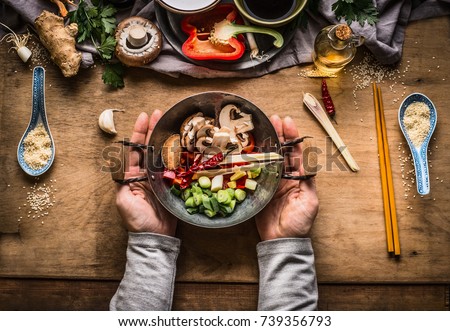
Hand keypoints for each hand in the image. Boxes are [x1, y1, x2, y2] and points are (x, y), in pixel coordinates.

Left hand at [115, 111, 176, 235]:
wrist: (155, 236)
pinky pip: (174, 165)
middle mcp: (145, 173)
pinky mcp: (171, 184)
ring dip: (165, 137)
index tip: (143, 116)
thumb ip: (122, 183)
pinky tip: (181, 142)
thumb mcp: (123, 201)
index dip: (138, 133)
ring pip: (161, 153)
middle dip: (152, 129)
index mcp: (132, 175)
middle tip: (159, 112)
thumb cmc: (137, 220)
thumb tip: (123, 165)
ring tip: (170, 121)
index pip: (134, 149)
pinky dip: (177, 154)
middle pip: (148, 147)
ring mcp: (159, 178)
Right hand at [256, 115, 318, 240]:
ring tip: (261, 126)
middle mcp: (285, 176)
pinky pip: (256, 171)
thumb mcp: (309, 201)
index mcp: (299, 177)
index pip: (296, 152)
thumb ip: (307, 181)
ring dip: (266, 142)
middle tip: (272, 118)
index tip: (287, 121)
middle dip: (278, 134)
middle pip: (281, 151)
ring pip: (269, 158)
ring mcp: (272, 182)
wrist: (282, 240)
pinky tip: (248, 148)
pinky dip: (253, 159)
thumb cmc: (299, 222)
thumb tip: (308, 161)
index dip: (292, 136)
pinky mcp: (260, 189)